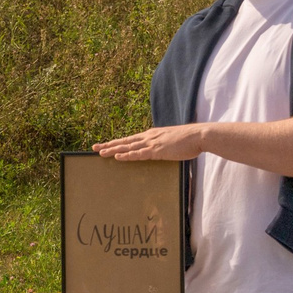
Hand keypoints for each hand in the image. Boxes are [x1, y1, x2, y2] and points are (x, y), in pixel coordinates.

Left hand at [94, 125, 208, 163]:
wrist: (198, 135)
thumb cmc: (188, 140)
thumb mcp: (172, 141)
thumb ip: (164, 145)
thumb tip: (161, 150)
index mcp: (152, 135)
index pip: (131, 139)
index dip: (117, 142)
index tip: (106, 144)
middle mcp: (149, 137)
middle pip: (124, 141)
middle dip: (109, 144)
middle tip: (94, 147)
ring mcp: (152, 143)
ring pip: (128, 147)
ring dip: (113, 150)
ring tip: (100, 152)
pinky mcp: (157, 150)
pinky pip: (138, 154)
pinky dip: (127, 155)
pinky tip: (117, 157)